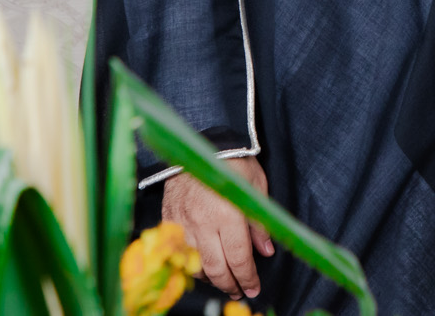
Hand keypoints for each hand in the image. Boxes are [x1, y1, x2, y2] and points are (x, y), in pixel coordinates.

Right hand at [162, 156, 274, 298]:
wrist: (199, 142)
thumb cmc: (233, 161)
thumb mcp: (256, 186)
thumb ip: (259, 222)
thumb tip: (265, 251)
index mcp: (228, 214)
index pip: (239, 258)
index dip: (247, 277)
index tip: (254, 288)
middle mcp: (203, 222)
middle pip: (216, 268)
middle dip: (230, 284)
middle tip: (240, 291)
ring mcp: (183, 221)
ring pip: (195, 263)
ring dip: (211, 277)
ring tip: (224, 280)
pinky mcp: (169, 218)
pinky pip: (179, 250)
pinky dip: (191, 262)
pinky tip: (202, 265)